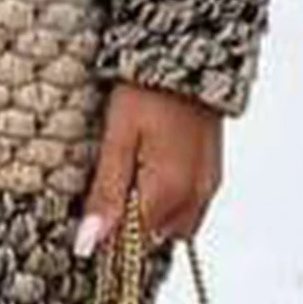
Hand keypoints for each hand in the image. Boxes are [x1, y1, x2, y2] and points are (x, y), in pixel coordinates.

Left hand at [74, 80, 223, 257]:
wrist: (188, 58)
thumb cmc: (148, 91)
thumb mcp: (117, 137)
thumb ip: (106, 193)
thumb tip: (90, 244)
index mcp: (169, 193)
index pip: (136, 246)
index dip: (110, 238)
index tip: (90, 221)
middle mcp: (196, 198)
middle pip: (155, 237)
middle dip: (130, 224)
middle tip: (109, 181)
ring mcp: (208, 186)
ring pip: (172, 223)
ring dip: (149, 210)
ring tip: (128, 166)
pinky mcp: (212, 173)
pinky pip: (187, 204)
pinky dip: (166, 197)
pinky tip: (149, 165)